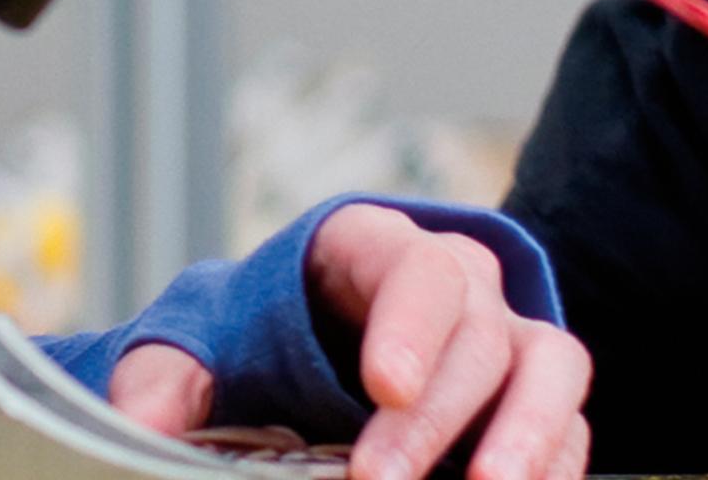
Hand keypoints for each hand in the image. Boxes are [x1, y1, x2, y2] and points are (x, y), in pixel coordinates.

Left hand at [109, 204, 593, 479]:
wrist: (312, 351)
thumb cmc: (267, 335)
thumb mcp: (208, 340)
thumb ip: (170, 376)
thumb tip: (138, 428)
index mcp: (378, 248)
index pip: (413, 268)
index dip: (409, 324)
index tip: (384, 387)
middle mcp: (462, 283)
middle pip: (474, 334)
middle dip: (433, 417)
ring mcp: (508, 338)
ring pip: (546, 368)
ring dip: (525, 434)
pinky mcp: (536, 396)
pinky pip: (569, 421)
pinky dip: (555, 461)